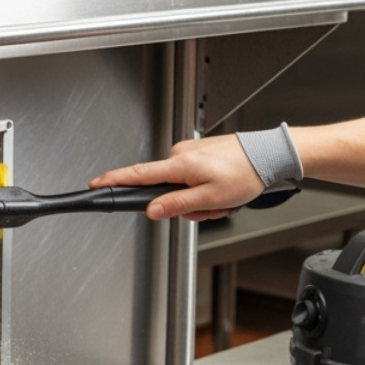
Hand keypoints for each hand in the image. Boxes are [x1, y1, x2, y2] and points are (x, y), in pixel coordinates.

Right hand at [89, 134, 264, 220]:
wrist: (267, 155)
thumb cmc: (245, 173)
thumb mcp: (211, 198)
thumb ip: (176, 205)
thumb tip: (152, 210)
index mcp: (180, 164)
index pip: (138, 175)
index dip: (114, 181)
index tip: (96, 184)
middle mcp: (181, 155)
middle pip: (166, 191)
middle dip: (187, 206)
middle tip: (211, 207)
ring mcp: (191, 153)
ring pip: (183, 189)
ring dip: (201, 201)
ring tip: (223, 198)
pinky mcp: (200, 154)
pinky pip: (194, 180)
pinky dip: (207, 190)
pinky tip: (224, 190)